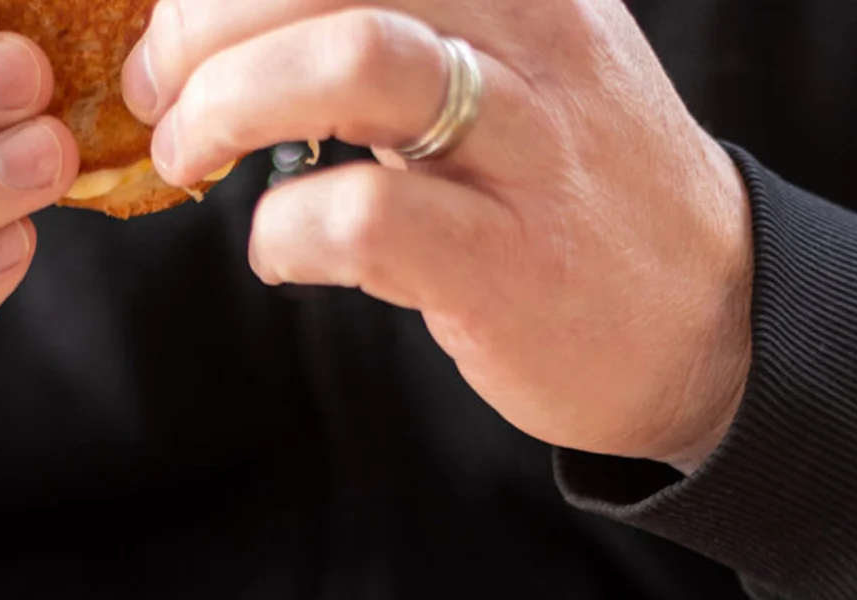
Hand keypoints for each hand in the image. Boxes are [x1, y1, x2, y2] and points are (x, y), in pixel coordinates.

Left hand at [121, 0, 752, 472]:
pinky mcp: (503, 262)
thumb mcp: (506, 58)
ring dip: (226, 108)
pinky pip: (361, 218)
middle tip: (160, 98)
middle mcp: (524, 33)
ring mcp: (519, 147)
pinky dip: (281, 235)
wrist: (696, 313)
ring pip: (347, 62)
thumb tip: (237, 20)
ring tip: (192, 158)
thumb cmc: (562, 186)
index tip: (176, 27)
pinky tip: (278, 253)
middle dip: (199, 29)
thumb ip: (398, 18)